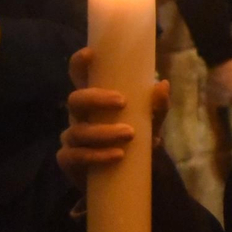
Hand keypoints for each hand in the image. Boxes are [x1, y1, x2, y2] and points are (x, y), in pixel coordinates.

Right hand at [56, 48, 170, 190]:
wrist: (127, 177)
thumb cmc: (135, 141)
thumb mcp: (151, 122)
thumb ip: (157, 106)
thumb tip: (162, 84)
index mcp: (95, 100)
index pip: (80, 77)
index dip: (79, 63)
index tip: (91, 54)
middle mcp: (79, 116)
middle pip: (75, 100)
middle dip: (96, 99)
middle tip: (122, 102)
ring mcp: (71, 138)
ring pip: (78, 131)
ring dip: (103, 132)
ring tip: (129, 134)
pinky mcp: (69, 160)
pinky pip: (75, 156)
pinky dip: (96, 156)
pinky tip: (116, 155)